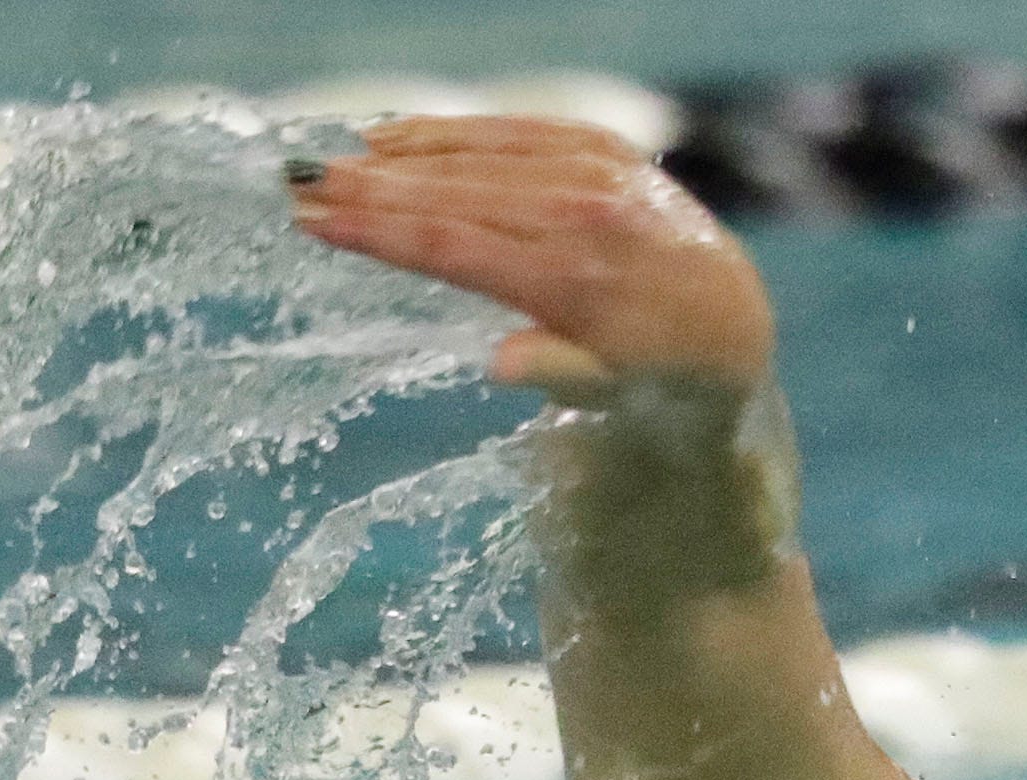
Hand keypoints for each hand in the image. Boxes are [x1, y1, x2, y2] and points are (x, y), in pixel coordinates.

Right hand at [289, 116, 776, 403]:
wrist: (728, 330)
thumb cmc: (655, 380)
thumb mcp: (617, 399)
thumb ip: (563, 375)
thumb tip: (503, 363)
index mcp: (582, 283)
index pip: (458, 247)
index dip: (380, 232)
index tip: (316, 220)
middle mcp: (591, 218)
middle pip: (457, 196)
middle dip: (373, 188)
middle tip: (298, 184)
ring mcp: (602, 175)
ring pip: (481, 158)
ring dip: (401, 158)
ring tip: (334, 163)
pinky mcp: (607, 151)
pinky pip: (518, 132)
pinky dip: (456, 134)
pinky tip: (400, 136)